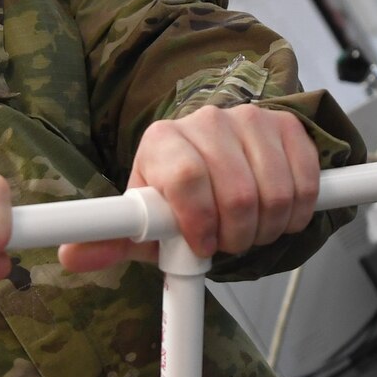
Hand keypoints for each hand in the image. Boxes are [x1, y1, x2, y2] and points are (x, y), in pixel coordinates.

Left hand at [58, 104, 319, 272]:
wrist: (215, 165)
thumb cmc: (175, 199)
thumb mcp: (143, 222)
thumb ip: (108, 240)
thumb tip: (72, 258)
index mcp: (161, 140)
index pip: (187, 178)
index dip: (200, 222)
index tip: (203, 246)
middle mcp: (205, 120)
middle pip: (237, 192)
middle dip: (237, 235)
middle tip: (229, 244)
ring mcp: (248, 118)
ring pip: (275, 191)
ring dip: (268, 227)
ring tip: (251, 231)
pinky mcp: (284, 124)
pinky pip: (305, 179)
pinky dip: (298, 211)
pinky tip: (280, 214)